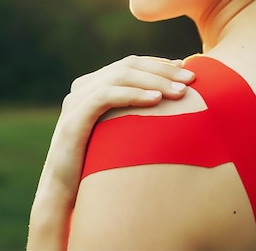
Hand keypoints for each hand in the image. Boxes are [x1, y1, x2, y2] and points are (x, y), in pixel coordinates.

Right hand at [50, 55, 195, 194]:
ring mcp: (76, 102)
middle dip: (163, 71)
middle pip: (128, 66)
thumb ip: (135, 113)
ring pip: (119, 76)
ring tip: (180, 91)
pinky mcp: (73, 120)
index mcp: (92, 87)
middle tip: (192, 79)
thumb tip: (169, 103)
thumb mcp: (120, 132)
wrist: (63, 192)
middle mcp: (82, 88)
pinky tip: (156, 100)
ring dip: (154, 81)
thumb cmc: (98, 163)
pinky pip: (105, 97)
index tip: (187, 69)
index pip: (131, 64)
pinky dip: (133, 95)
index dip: (159, 64)